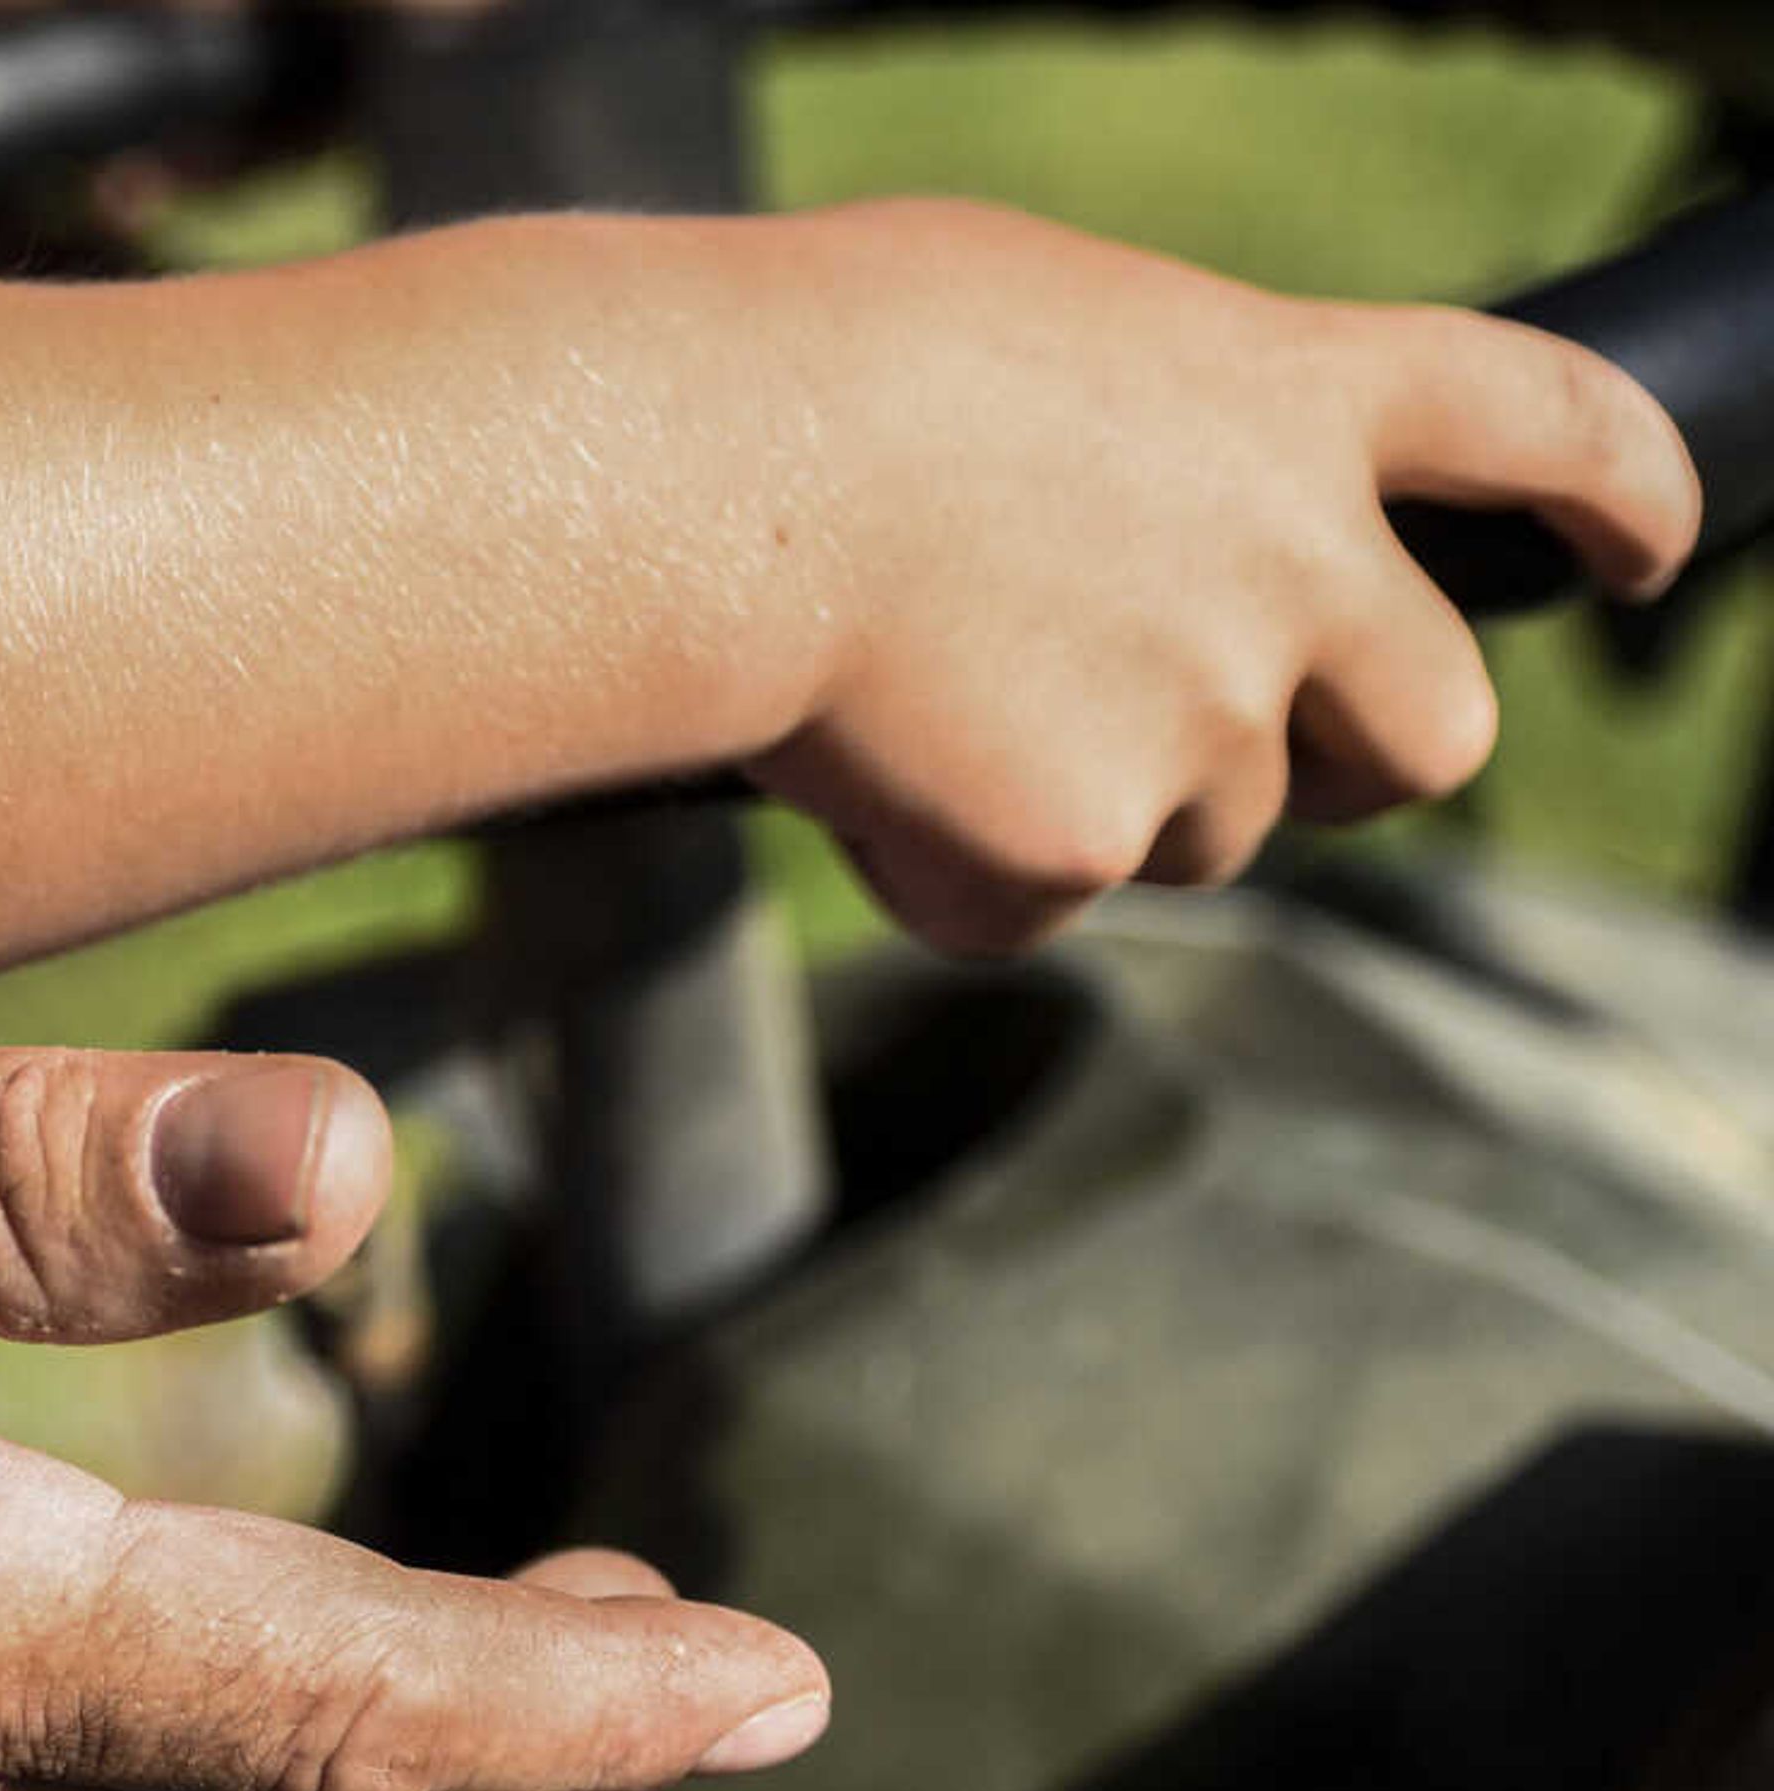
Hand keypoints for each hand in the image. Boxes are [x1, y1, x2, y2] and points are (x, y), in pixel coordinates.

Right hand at [728, 199, 1703, 951]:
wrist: (707, 481)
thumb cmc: (818, 363)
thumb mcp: (1039, 329)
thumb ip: (1151, 429)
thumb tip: (1124, 532)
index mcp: (1289, 394)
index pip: (1543, 421)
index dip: (1618, 490)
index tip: (1640, 548)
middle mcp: (1294, 567)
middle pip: (1435, 726)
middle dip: (1358, 758)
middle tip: (1243, 753)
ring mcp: (1201, 722)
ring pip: (1207, 833)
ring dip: (1096, 804)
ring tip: (924, 706)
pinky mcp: (1078, 849)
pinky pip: (1025, 904)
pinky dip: (945, 868)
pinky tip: (853, 766)